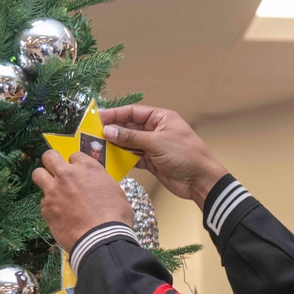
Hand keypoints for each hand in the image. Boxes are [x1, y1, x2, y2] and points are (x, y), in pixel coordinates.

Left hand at [32, 150, 133, 252]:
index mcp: (88, 168)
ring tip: (51, 189)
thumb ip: (100, 183)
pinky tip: (59, 214)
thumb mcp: (115, 192)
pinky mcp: (46, 208)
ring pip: (38, 174)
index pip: (75, 155)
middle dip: (52, 162)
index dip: (76, 164)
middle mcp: (68, 174)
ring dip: (44, 179)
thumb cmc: (115, 216)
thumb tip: (95, 186)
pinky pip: (43, 201)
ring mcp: (54, 190)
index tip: (78, 173)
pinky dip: (49, 205)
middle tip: (57, 172)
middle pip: (50, 157)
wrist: (101, 238)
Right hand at [99, 104, 227, 207]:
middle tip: (92, 135)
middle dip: (113, 131)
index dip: (115, 115)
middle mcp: (156, 130)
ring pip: (130, 144)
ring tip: (97, 148)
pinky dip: (123, 159)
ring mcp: (154, 147)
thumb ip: (131, 137)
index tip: (97, 118)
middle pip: (129, 128)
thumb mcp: (156, 142)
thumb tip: (108, 130)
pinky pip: (133, 157)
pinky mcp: (152, 162)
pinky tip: (110, 160)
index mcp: (161, 118)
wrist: (200, 180)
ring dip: (116, 146)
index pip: (133, 112)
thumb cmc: (185, 155)